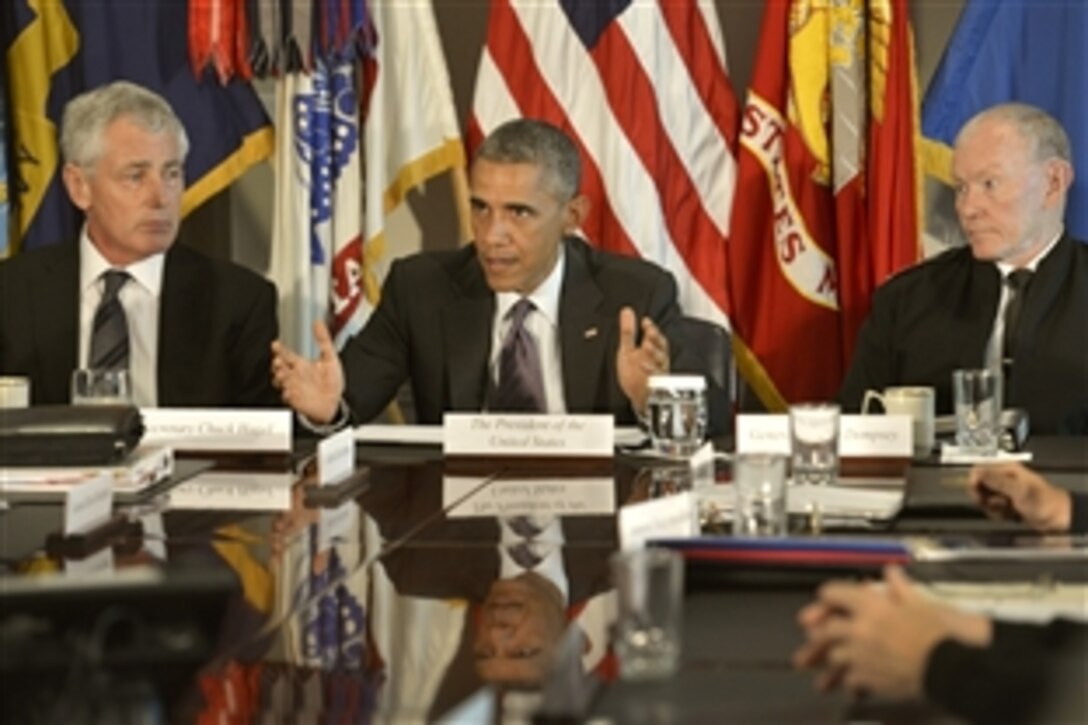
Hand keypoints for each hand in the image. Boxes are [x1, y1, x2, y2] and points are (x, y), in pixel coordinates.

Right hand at [270, 320, 344, 423]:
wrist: (333, 403)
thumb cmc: (331, 382)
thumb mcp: (330, 358)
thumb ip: (323, 340)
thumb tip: (318, 323)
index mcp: (301, 364)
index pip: (286, 354)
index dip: (279, 349)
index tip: (276, 344)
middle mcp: (295, 375)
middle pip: (279, 367)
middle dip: (277, 364)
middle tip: (279, 361)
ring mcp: (293, 387)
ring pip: (279, 380)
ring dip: (279, 378)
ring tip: (283, 375)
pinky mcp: (294, 399)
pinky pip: (286, 396)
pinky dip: (286, 393)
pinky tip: (290, 391)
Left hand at [616, 307, 669, 413]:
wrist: (636, 397)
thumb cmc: (634, 373)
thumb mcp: (627, 350)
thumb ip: (628, 332)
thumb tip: (626, 312)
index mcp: (651, 350)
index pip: (654, 336)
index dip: (651, 328)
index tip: (645, 322)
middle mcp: (657, 360)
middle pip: (661, 347)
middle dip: (656, 339)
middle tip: (650, 332)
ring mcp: (658, 371)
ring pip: (661, 360)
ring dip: (655, 352)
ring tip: (647, 345)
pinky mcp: (655, 384)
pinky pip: (656, 377)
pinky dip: (651, 370)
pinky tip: (643, 364)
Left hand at [793, 566, 991, 699]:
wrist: (953, 665)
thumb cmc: (942, 630)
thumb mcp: (922, 600)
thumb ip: (900, 586)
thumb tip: (891, 572)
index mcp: (869, 605)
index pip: (832, 594)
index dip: (827, 598)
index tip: (823, 603)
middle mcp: (859, 629)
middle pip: (825, 631)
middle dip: (816, 637)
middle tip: (809, 642)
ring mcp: (862, 655)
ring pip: (835, 658)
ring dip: (831, 664)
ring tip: (823, 678)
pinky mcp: (871, 679)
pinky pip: (852, 680)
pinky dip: (852, 683)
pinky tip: (852, 687)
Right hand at [969, 462, 1071, 531]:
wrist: (1056, 519)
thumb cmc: (1042, 502)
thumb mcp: (1019, 490)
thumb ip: (997, 481)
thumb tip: (976, 474)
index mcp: (1006, 469)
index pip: (978, 470)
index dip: (974, 482)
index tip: (978, 495)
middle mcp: (1003, 478)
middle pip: (979, 485)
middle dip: (984, 498)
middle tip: (994, 505)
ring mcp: (1004, 491)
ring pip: (984, 499)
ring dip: (991, 508)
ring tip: (1006, 511)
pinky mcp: (1005, 503)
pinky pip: (991, 508)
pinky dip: (997, 514)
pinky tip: (1008, 515)